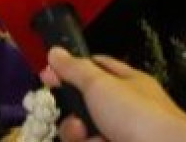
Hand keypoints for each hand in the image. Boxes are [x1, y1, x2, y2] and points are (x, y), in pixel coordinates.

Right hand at [43, 48, 185, 141]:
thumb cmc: (138, 116)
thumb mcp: (102, 85)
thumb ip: (75, 70)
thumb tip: (54, 51)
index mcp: (127, 83)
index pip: (95, 69)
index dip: (70, 71)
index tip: (47, 77)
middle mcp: (125, 111)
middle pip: (85, 108)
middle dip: (71, 116)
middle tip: (73, 121)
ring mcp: (122, 135)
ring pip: (86, 134)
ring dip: (79, 137)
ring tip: (87, 137)